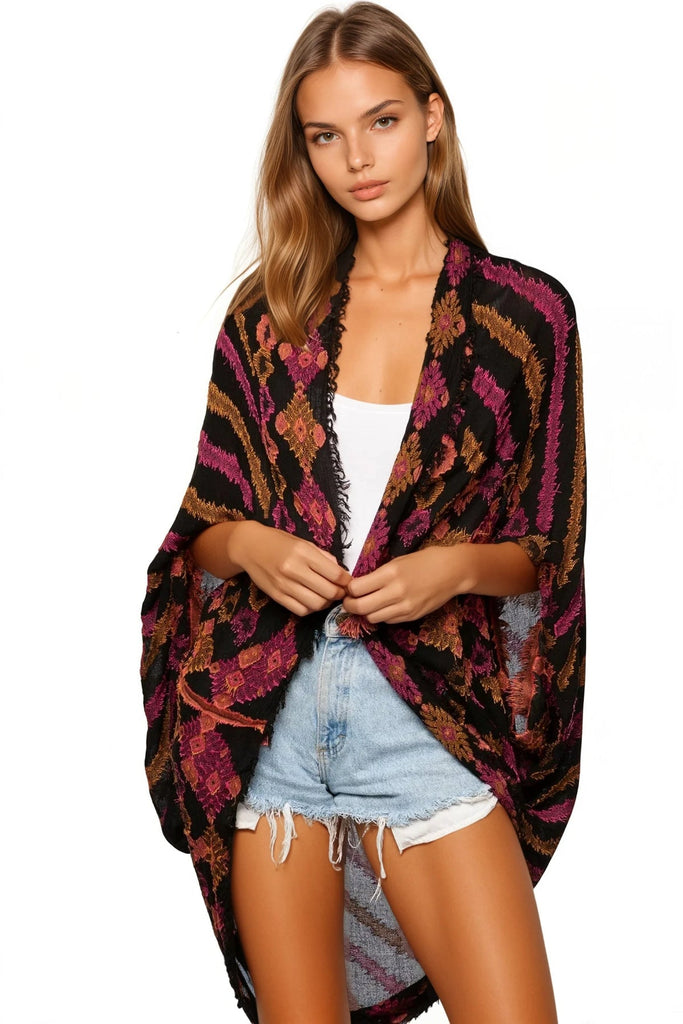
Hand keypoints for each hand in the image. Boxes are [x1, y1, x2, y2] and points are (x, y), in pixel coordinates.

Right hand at [233, 523, 351, 616]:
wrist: (249, 547)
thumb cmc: (279, 542)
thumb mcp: (303, 543)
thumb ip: (323, 557)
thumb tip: (341, 572)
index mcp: (303, 553)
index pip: (334, 574)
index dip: (346, 581)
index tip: (349, 582)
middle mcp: (293, 569)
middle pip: (328, 592)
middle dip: (339, 594)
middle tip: (340, 591)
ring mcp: (284, 585)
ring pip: (316, 604)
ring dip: (326, 603)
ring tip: (326, 596)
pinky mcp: (276, 596)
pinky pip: (301, 610)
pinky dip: (311, 608)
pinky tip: (312, 600)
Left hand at [341, 546, 459, 623]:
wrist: (453, 571)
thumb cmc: (424, 561)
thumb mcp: (397, 561)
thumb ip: (378, 575)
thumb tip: (357, 587)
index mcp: (390, 573)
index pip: (357, 588)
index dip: (348, 590)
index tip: (348, 587)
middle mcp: (396, 592)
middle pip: (361, 607)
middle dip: (349, 605)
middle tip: (349, 601)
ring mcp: (405, 607)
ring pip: (372, 618)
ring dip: (366, 612)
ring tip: (368, 603)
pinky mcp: (412, 616)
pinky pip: (387, 621)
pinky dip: (381, 615)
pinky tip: (384, 606)